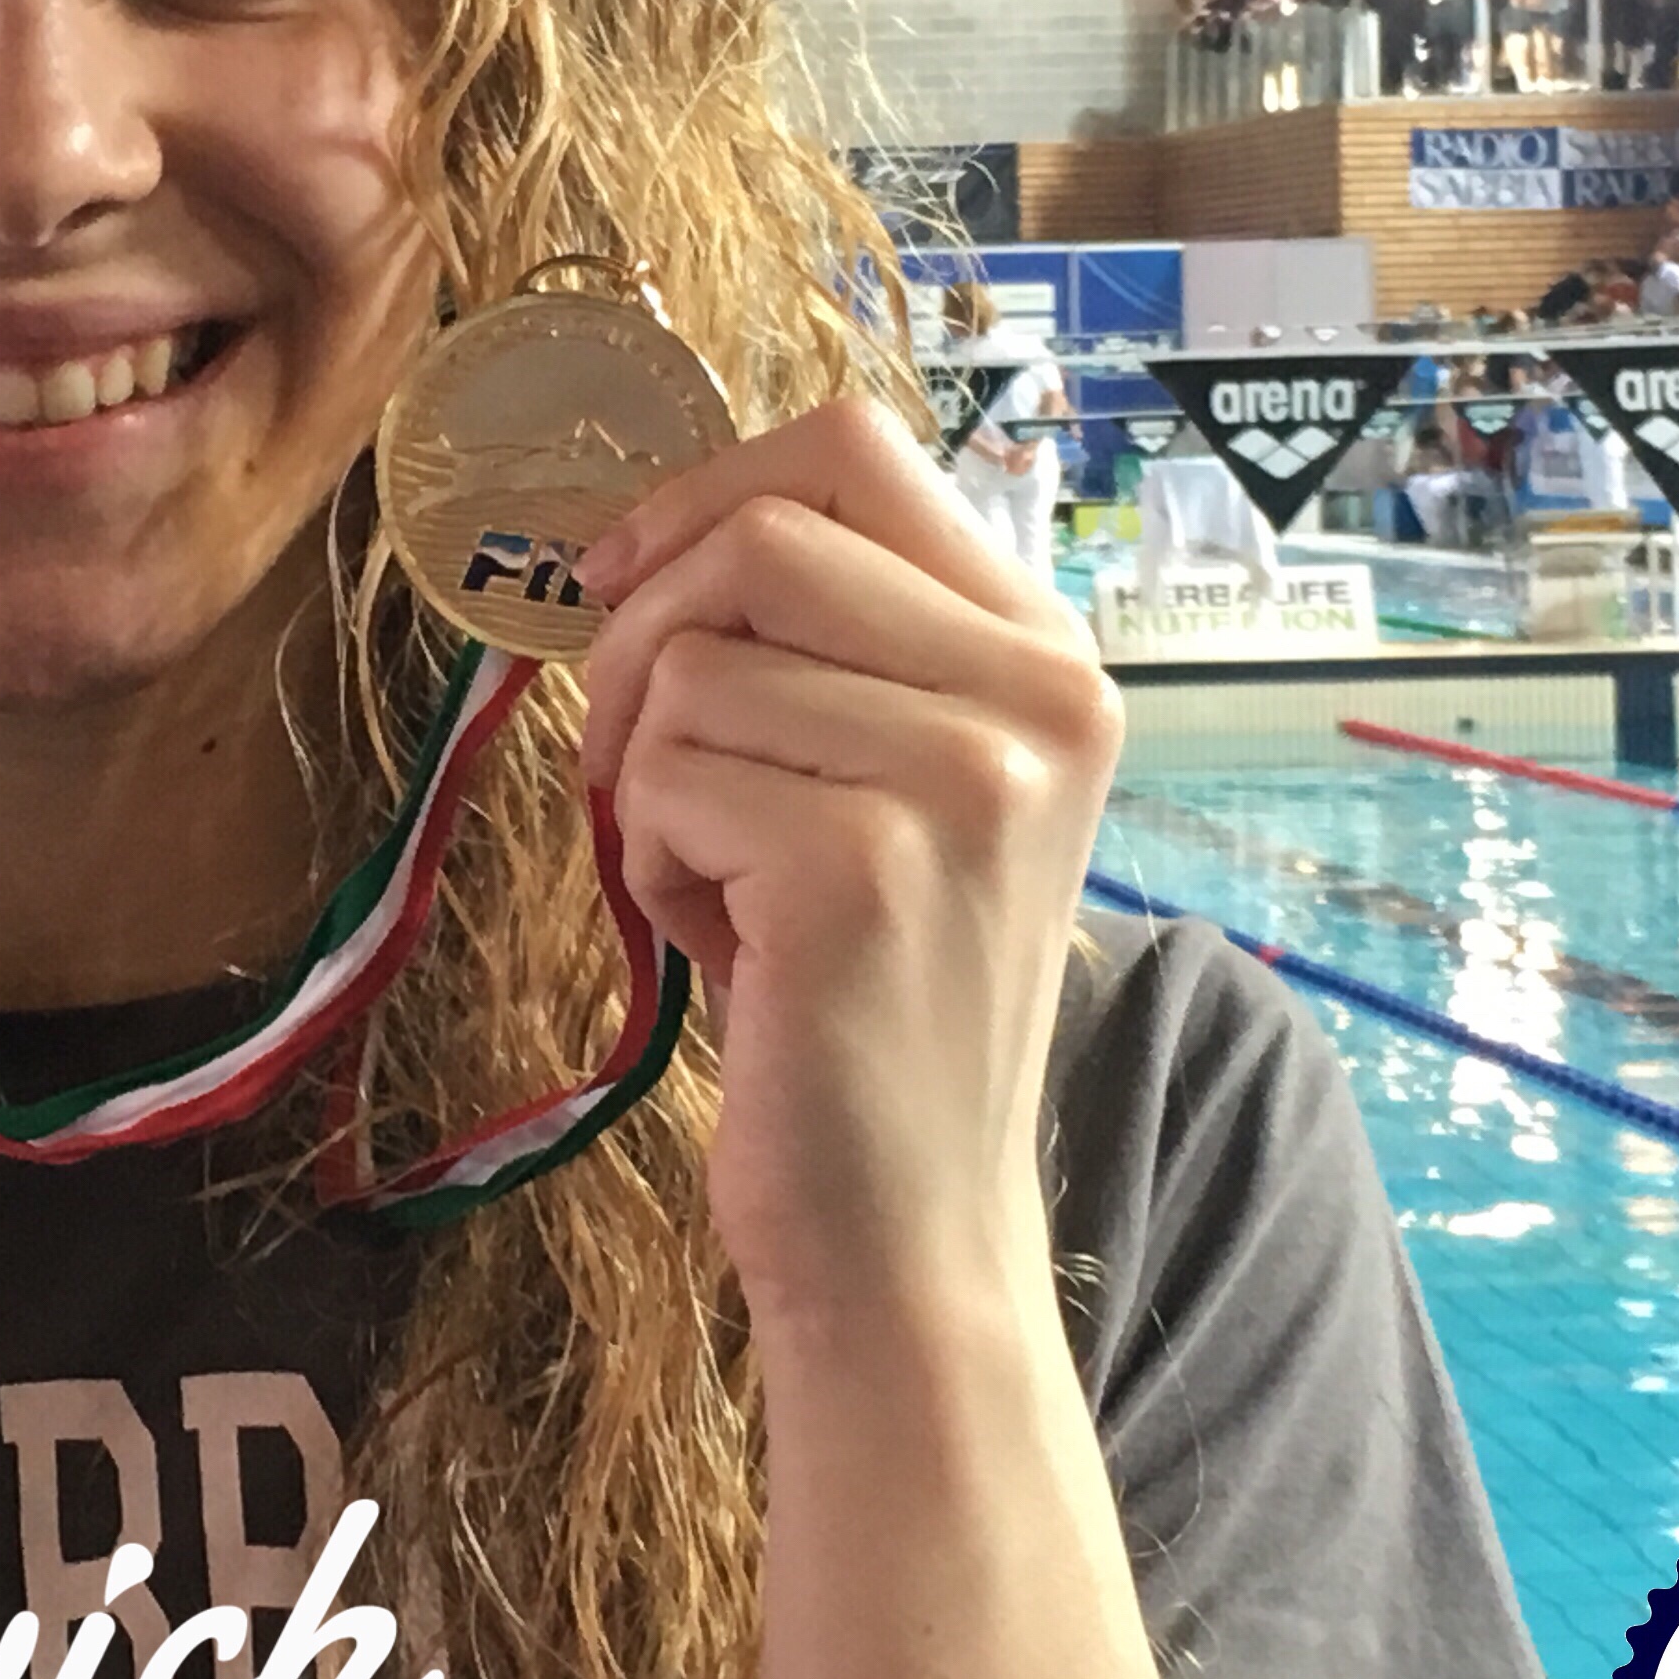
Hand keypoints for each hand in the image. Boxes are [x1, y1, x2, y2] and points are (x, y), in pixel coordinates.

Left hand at [576, 399, 1123, 1333]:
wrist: (906, 1230)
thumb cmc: (858, 999)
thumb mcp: (891, 785)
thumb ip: (831, 644)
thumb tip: (650, 526)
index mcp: (1050, 656)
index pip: (855, 448)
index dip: (706, 492)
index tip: (628, 575)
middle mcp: (1038, 698)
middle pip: (759, 536)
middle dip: (646, 635)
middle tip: (642, 757)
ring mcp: (964, 779)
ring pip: (692, 664)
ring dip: (651, 775)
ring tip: (723, 884)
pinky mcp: (861, 865)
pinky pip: (664, 777)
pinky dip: (648, 863)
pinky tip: (724, 947)